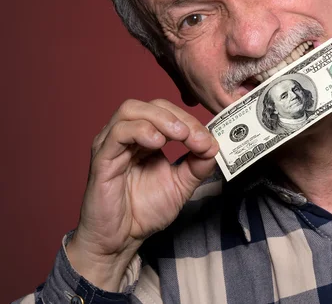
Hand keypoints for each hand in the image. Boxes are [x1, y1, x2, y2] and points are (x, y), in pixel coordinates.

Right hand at [67, 99, 218, 290]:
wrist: (120, 241)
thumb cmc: (144, 211)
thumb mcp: (181, 185)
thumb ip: (198, 165)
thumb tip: (213, 145)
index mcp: (145, 138)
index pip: (168, 113)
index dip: (191, 121)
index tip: (208, 141)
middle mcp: (127, 136)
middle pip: (151, 105)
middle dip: (178, 117)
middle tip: (195, 136)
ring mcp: (111, 145)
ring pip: (131, 110)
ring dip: (161, 119)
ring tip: (180, 135)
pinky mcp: (101, 159)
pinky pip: (117, 133)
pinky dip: (140, 131)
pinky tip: (157, 143)